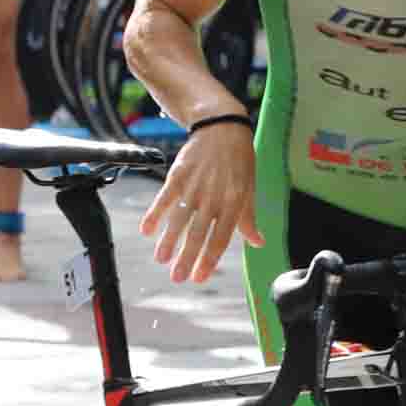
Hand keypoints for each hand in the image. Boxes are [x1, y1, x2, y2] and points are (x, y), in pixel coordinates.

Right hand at [138, 122, 261, 284]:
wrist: (222, 127)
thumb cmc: (239, 161)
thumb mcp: (250, 188)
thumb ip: (248, 218)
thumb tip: (258, 243)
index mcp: (234, 203)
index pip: (221, 238)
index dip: (210, 259)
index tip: (199, 277)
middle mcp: (214, 197)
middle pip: (198, 233)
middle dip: (187, 258)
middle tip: (177, 278)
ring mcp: (195, 187)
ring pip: (180, 219)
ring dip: (169, 241)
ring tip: (161, 260)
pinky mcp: (178, 175)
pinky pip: (164, 198)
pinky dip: (154, 214)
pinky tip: (147, 231)